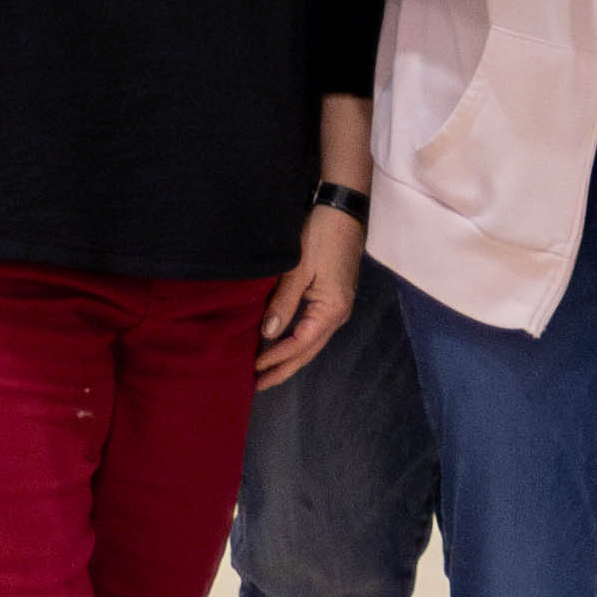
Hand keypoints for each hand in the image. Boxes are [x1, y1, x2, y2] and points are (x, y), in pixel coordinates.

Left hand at [258, 205, 363, 390]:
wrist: (343, 211)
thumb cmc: (321, 237)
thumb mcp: (298, 269)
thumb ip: (283, 302)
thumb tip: (268, 333)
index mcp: (331, 310)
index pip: (300, 344)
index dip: (276, 358)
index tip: (253, 369)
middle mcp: (338, 315)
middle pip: (309, 351)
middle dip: (284, 369)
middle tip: (259, 385)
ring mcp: (337, 307)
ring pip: (312, 343)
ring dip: (290, 358)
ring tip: (268, 371)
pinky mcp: (333, 298)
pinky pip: (313, 330)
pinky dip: (296, 342)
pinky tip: (282, 344)